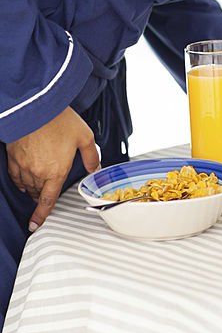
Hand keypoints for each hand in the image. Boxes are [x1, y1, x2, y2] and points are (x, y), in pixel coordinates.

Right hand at [6, 106, 100, 231]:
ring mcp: (23, 166)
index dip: (41, 216)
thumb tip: (96, 169)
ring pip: (26, 186)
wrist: (37, 107)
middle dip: (42, 197)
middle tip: (45, 196)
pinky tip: (24, 177)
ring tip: (38, 184)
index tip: (35, 225)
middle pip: (38, 194)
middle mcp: (38, 173)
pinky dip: (20, 180)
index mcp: (56, 171)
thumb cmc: (61, 120)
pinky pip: (15, 176)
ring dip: (33, 189)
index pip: (47, 201)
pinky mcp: (13, 157)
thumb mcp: (84, 136)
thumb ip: (91, 156)